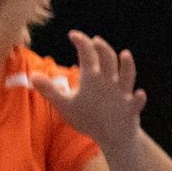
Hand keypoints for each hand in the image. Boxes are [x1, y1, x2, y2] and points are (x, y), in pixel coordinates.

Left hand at [29, 29, 145, 147]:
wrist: (114, 136)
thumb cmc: (89, 117)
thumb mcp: (67, 104)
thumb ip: (51, 90)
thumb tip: (32, 77)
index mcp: (93, 79)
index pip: (89, 55)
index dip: (82, 43)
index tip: (72, 34)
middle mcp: (108, 83)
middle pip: (108, 60)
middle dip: (103, 49)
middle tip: (95, 40)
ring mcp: (121, 95)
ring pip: (126, 76)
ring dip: (127, 66)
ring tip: (125, 54)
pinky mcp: (130, 110)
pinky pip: (137, 103)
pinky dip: (139, 98)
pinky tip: (139, 93)